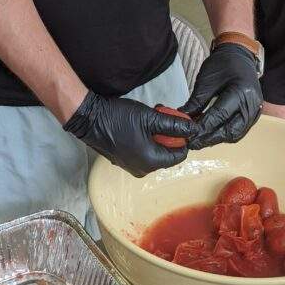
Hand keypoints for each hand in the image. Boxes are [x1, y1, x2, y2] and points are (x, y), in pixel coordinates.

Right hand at [64, 92, 198, 176]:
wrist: (88, 118)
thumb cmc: (119, 118)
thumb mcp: (150, 118)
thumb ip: (174, 125)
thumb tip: (195, 130)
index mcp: (151, 162)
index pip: (179, 155)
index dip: (183, 137)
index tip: (178, 120)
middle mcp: (142, 169)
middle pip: (166, 152)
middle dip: (168, 133)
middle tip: (163, 114)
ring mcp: (130, 166)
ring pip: (154, 150)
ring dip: (157, 133)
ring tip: (151, 115)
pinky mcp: (122, 160)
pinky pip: (142, 151)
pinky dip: (145, 138)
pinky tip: (139, 123)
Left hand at [181, 43, 261, 149]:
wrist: (240, 56)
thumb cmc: (223, 64)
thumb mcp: (206, 80)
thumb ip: (196, 101)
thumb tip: (183, 120)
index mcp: (241, 91)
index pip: (220, 115)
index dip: (203, 127)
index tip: (188, 136)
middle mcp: (252, 104)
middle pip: (230, 130)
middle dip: (210, 138)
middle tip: (193, 143)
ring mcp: (255, 111)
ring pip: (235, 134)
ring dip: (217, 139)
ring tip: (200, 141)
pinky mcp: (254, 115)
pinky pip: (239, 130)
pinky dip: (224, 135)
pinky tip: (211, 135)